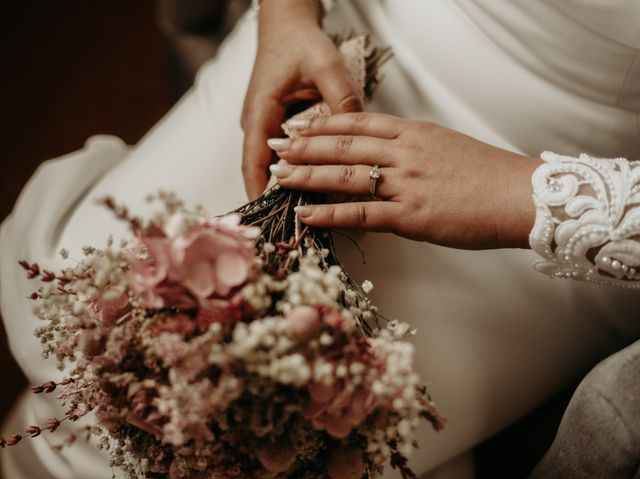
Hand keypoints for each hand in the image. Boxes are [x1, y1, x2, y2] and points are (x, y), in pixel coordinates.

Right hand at [241, 0, 362, 199]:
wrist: (286, 26)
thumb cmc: (300, 42)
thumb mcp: (325, 65)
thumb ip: (341, 97)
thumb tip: (357, 128)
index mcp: (260, 112)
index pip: (254, 161)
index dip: (260, 192)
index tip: (268, 218)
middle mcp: (257, 123)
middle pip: (260, 170)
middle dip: (274, 197)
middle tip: (293, 225)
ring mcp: (264, 125)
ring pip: (270, 164)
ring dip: (284, 187)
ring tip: (302, 212)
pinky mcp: (274, 124)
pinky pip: (280, 154)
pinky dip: (293, 170)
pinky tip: (310, 184)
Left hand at [267, 113, 541, 248]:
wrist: (520, 196)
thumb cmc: (488, 175)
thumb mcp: (447, 147)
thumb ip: (413, 149)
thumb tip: (388, 157)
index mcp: (414, 133)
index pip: (358, 122)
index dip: (323, 124)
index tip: (299, 127)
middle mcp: (405, 152)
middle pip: (344, 145)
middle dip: (305, 146)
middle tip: (276, 148)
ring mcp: (406, 183)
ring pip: (345, 176)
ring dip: (308, 176)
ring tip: (279, 177)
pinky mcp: (411, 215)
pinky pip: (361, 213)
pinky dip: (329, 214)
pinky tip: (306, 215)